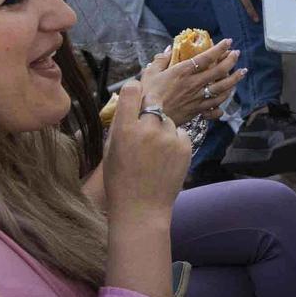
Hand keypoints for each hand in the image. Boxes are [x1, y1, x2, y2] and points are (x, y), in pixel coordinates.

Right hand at [104, 83, 190, 220]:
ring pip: (167, 120)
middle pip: (153, 102)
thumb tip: (129, 101)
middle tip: (144, 127)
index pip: (133, 90)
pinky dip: (174, 140)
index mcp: (124, 128)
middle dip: (149, 110)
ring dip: (162, 128)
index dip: (134, 90)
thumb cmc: (120, 179)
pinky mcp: (185, 146)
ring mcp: (169, 138)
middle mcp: (147, 129)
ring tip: (153, 151)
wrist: (142, 206)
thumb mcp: (110, 148)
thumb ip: (121, 123)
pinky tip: (164, 157)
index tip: (135, 95)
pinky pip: (180, 133)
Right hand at [141, 38, 243, 126]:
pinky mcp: (197, 110)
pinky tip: (227, 95)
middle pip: (219, 71)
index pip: (206, 57)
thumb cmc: (146, 94)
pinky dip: (223, 100)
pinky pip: (215, 105)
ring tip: (242, 72)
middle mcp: (194, 83)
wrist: (148, 118)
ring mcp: (198, 98)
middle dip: (231, 60)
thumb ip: (161, 60)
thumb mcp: (150, 73)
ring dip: (234, 79)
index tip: (228, 42)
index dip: (219, 48)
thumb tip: (169, 49)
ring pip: (222, 88)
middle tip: (237, 54)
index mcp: (183, 71)